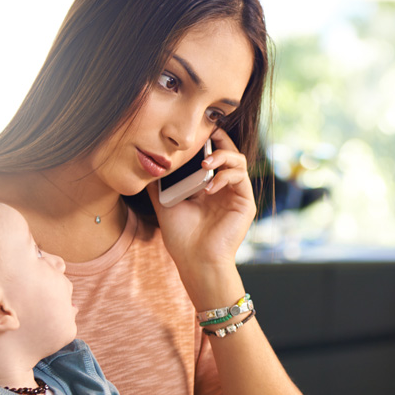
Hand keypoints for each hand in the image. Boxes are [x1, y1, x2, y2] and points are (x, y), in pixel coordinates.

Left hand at [147, 127, 256, 281]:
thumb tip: (148, 165)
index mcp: (206, 187)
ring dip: (222, 156)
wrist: (195, 261)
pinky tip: (209, 187)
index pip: (211, 155)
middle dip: (218, 140)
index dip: (205, 141)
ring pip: (238, 160)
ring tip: (205, 163)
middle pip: (228, 152)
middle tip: (204, 134)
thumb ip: (159, 185)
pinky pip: (240, 177)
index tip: (193, 133)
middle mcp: (223, 188)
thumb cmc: (181, 238)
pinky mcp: (245, 203)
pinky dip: (225, 175)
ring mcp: (235, 195)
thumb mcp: (165, 204)